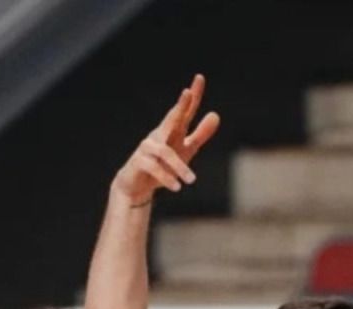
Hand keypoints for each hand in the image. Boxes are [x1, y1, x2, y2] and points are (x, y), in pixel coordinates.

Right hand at [113, 74, 220, 205]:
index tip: (199, 77)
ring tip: (192, 181)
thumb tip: (216, 114)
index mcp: (172, 130)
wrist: (136, 186)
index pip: (184, 111)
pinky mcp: (138, 162)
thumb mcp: (186, 149)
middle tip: (187, 93)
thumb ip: (200, 134)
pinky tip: (177, 187)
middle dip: (180, 107)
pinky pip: (154, 167)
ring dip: (179, 166)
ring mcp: (147, 148)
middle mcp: (159, 135)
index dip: (193, 96)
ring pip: (165, 152)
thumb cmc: (164, 165)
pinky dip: (167, 177)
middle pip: (171, 119)